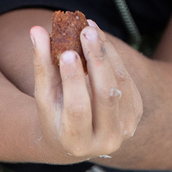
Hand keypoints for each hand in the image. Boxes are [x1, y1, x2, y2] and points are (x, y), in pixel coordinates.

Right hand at [29, 21, 142, 159]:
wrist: (77, 139)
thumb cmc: (55, 114)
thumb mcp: (44, 95)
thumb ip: (41, 64)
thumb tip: (35, 30)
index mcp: (77, 142)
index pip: (77, 107)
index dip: (73, 79)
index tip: (69, 52)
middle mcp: (106, 141)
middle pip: (105, 93)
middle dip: (97, 59)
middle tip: (85, 31)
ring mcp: (125, 128)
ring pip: (120, 82)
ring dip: (107, 52)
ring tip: (91, 30)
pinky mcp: (136, 113)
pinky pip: (127, 79)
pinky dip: (114, 58)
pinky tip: (100, 42)